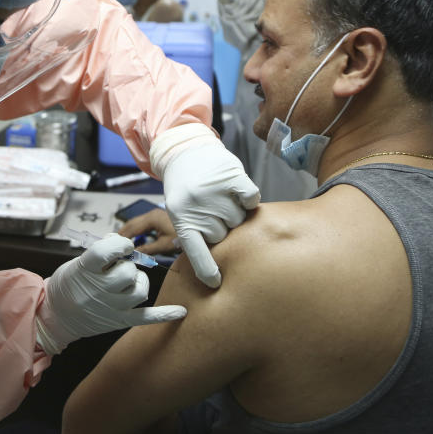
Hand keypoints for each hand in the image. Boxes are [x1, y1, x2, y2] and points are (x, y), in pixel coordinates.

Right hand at [35, 233, 186, 354]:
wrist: (57, 315)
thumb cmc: (69, 283)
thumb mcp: (77, 261)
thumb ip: (101, 251)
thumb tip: (123, 241)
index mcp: (85, 270)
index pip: (107, 251)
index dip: (119, 244)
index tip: (123, 244)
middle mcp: (99, 290)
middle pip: (128, 272)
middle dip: (128, 264)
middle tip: (119, 266)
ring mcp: (111, 307)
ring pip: (140, 290)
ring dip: (138, 281)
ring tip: (127, 281)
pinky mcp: (120, 320)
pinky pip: (146, 317)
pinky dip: (164, 314)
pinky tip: (181, 311)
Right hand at [117, 209, 178, 254]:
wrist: (200, 231)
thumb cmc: (182, 237)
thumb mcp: (164, 246)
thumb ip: (147, 249)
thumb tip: (133, 255)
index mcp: (151, 218)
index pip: (132, 228)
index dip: (122, 237)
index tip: (114, 245)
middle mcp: (151, 214)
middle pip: (132, 223)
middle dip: (122, 232)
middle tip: (112, 242)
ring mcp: (155, 215)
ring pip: (137, 222)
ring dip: (128, 231)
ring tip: (120, 241)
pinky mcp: (158, 218)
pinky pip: (143, 223)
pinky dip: (136, 230)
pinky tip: (133, 238)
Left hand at [150, 124, 259, 288]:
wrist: (185, 151)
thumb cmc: (185, 190)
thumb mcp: (180, 213)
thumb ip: (196, 235)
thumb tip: (218, 265)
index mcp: (181, 219)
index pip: (196, 253)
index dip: (207, 270)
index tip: (215, 282)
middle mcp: (197, 207)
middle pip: (224, 235)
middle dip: (222, 228)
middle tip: (212, 211)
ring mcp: (214, 192)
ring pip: (239, 219)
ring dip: (235, 212)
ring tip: (221, 198)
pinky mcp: (232, 177)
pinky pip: (252, 199)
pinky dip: (249, 198)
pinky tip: (238, 192)